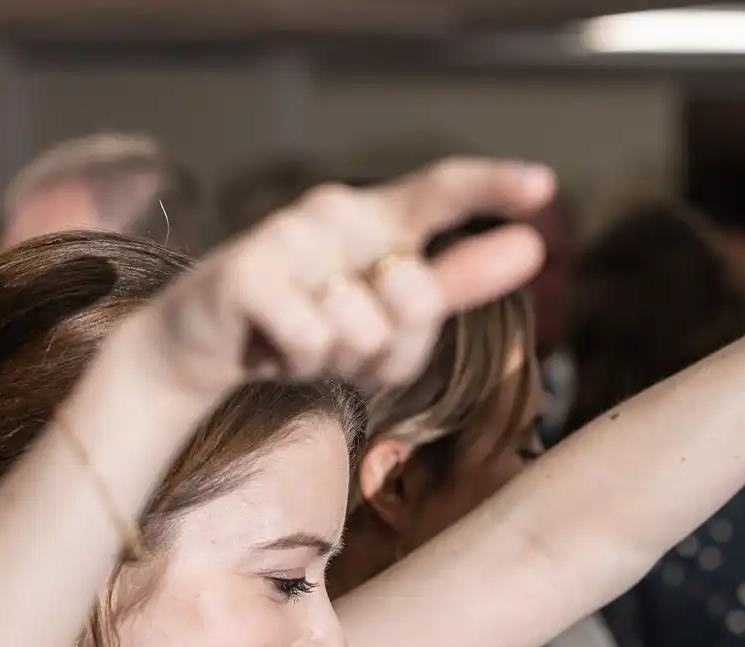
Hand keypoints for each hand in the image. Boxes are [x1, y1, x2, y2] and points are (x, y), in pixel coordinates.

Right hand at [137, 158, 556, 397]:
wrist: (199, 348)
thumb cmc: (302, 330)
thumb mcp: (386, 315)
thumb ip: (456, 283)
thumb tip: (532, 247)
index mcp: (375, 218)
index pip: (439, 190)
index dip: (492, 186)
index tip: (545, 190)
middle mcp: (334, 214)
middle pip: (414, 294)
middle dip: (391, 343)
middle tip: (343, 344)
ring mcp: (287, 238)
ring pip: (362, 329)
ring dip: (335, 359)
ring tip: (299, 342)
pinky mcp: (248, 273)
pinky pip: (311, 340)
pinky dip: (295, 363)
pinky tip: (268, 347)